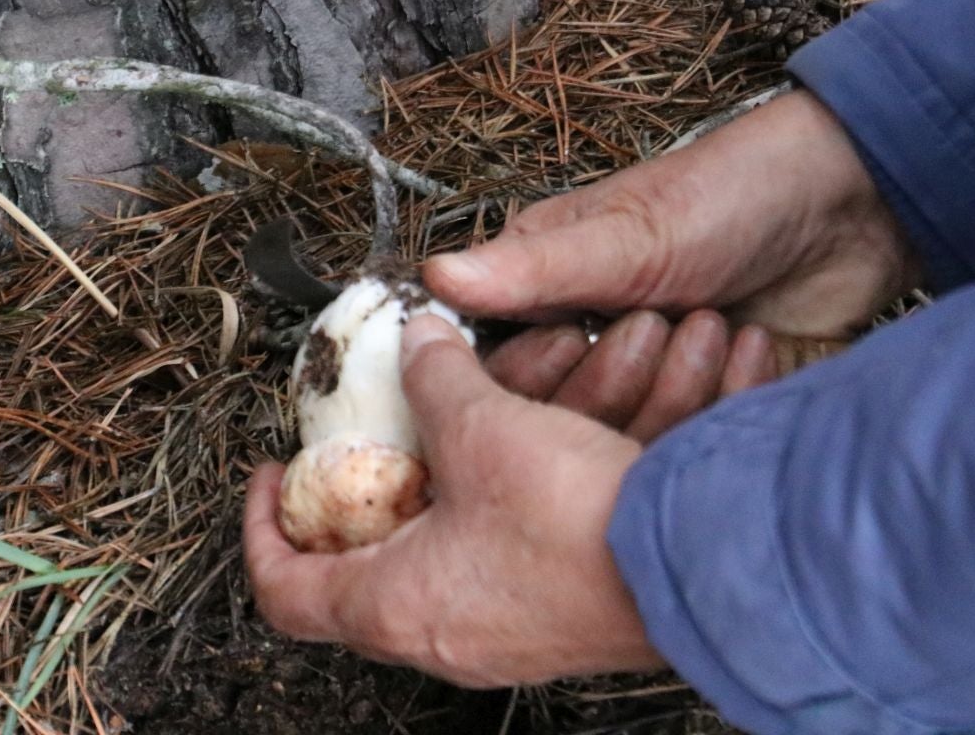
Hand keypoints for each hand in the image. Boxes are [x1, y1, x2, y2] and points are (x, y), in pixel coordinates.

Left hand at [245, 314, 663, 684]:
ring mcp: (503, 634)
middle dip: (364, 491)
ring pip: (446, 546)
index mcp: (396, 605)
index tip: (269, 477)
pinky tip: (519, 449)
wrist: (711, 567)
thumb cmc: (586, 521)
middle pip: (364, 567)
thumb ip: (438, 377)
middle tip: (357, 448)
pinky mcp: (556, 617)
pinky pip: (503, 551)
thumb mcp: (487, 426)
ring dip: (446, 481)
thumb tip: (418, 341)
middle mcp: (445, 634)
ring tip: (444, 432)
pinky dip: (500, 496)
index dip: (262, 527)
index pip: (286, 588)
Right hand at [430, 92, 918, 438]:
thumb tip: (433, 278)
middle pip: (562, 424)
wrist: (858, 212)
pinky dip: (732, 404)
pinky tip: (759, 348)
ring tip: (718, 322)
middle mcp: (586, 348)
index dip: (531, 375)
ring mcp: (651, 389)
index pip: (498, 376)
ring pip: (629, 447)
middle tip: (658, 322)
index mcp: (542, 296)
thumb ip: (531, 268)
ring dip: (683, 386)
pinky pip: (698, 454)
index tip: (570, 340)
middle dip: (617, 380)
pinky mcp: (710, 420)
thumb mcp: (627, 235)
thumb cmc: (730, 195)